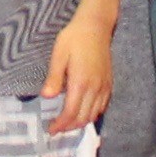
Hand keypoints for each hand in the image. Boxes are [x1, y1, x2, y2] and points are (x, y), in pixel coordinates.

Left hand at [41, 13, 112, 132]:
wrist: (96, 26)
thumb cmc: (74, 38)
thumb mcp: (59, 54)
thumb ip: (54, 77)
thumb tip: (46, 96)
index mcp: (81, 82)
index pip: (71, 112)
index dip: (61, 124)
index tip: (50, 130)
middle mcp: (95, 88)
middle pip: (83, 118)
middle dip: (69, 127)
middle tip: (56, 129)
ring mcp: (104, 87)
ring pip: (94, 114)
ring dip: (80, 122)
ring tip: (66, 123)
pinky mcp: (109, 84)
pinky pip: (102, 107)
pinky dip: (91, 114)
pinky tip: (82, 112)